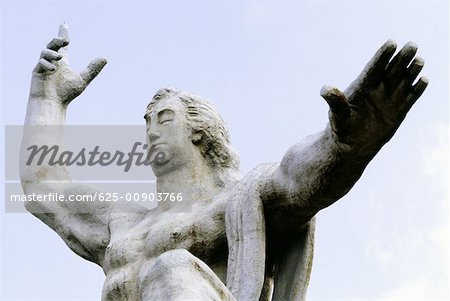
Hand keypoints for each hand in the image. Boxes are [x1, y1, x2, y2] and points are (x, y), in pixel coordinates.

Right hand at [30, 23, 106, 104]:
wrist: (52, 103)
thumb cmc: (66, 94)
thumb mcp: (82, 79)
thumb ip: (92, 69)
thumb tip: (105, 58)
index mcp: (62, 62)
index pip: (62, 46)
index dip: (62, 34)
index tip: (64, 24)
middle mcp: (52, 62)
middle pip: (53, 44)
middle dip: (58, 40)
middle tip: (66, 40)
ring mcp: (43, 66)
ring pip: (45, 52)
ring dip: (52, 52)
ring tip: (59, 58)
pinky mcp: (37, 72)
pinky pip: (40, 63)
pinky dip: (47, 64)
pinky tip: (53, 69)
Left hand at [320, 40, 427, 154]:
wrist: (351, 146)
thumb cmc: (341, 127)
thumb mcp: (337, 114)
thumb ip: (335, 101)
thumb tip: (325, 89)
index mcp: (361, 86)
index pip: (373, 67)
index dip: (382, 55)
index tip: (391, 43)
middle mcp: (377, 89)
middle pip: (391, 69)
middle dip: (401, 57)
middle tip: (412, 45)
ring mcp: (389, 99)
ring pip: (403, 80)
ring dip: (411, 70)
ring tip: (418, 60)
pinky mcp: (399, 111)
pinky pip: (410, 97)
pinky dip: (417, 89)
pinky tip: (423, 80)